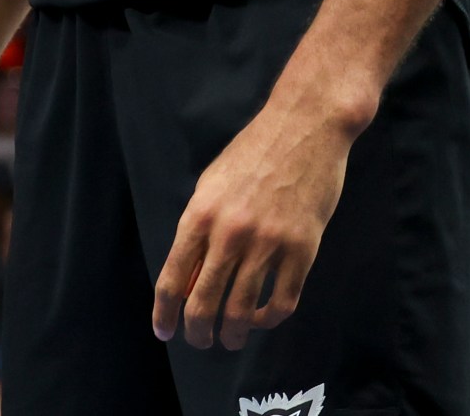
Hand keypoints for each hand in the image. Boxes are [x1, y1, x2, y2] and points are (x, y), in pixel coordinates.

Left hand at [154, 102, 349, 350]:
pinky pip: (283, 301)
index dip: (165, 313)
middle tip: (200, 341)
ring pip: (243, 310)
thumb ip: (198, 232)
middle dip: (198, 331)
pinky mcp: (303, 249)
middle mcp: (230, 233)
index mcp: (200, 215)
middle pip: (204, 302)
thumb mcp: (211, 186)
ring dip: (233, 334)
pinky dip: (269, 319)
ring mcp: (268, 243)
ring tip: (231, 339)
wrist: (304, 128)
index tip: (164, 332)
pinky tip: (263, 319)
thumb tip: (189, 280)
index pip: (173, 279)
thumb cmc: (252, 155)